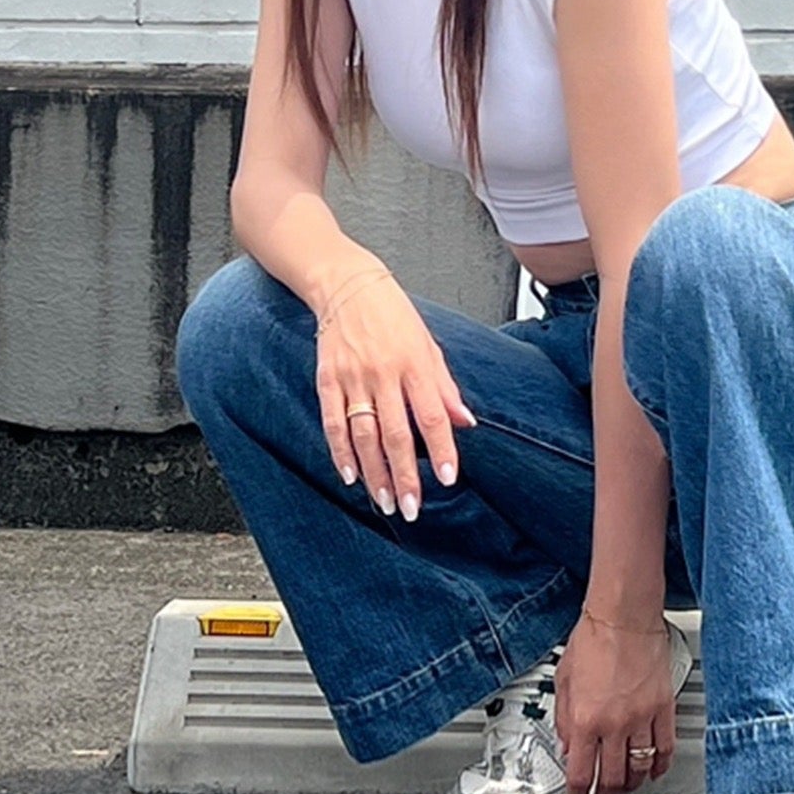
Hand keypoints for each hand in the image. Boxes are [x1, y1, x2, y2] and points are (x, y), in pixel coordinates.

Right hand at [312, 267, 474, 520]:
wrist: (347, 285)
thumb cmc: (394, 315)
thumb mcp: (428, 344)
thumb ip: (444, 387)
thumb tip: (466, 422)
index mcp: (414, 364)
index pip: (432, 415)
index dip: (442, 449)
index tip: (449, 477)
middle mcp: (383, 373)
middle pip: (396, 434)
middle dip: (404, 475)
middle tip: (411, 507)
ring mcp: (353, 377)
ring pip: (363, 435)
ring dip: (374, 473)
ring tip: (384, 501)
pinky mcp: (327, 379)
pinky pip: (332, 422)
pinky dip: (340, 452)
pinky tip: (350, 476)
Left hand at [554, 610, 674, 793]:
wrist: (624, 616)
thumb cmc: (593, 638)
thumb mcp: (563, 680)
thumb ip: (564, 719)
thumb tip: (567, 747)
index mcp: (585, 719)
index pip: (580, 775)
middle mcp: (615, 724)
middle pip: (612, 779)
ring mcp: (642, 718)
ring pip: (640, 770)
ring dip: (631, 786)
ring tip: (626, 788)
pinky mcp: (664, 708)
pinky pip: (665, 749)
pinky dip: (660, 766)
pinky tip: (654, 770)